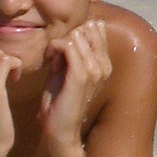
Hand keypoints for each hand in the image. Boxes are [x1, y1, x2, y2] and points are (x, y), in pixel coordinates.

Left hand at [40, 20, 112, 148]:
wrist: (61, 128)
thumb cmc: (61, 98)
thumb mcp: (69, 69)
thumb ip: (75, 50)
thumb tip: (76, 30)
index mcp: (104, 63)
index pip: (97, 28)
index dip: (76, 32)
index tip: (65, 49)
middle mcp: (104, 65)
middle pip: (87, 28)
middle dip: (68, 36)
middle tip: (58, 54)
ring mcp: (95, 70)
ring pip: (77, 35)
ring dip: (59, 44)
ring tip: (54, 61)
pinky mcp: (81, 75)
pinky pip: (68, 46)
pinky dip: (55, 48)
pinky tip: (51, 62)